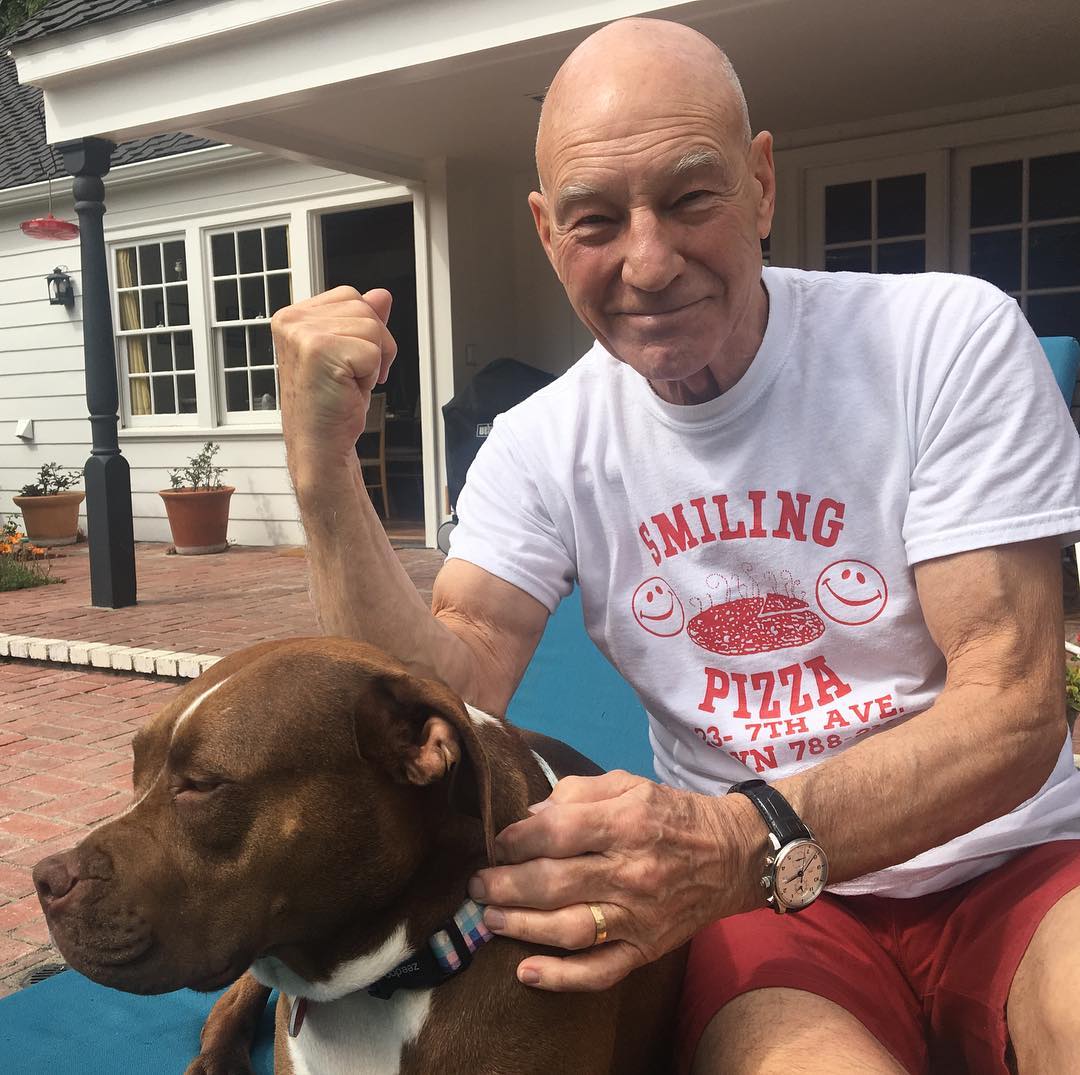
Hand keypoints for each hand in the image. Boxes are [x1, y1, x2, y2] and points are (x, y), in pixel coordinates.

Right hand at [271, 286, 397, 474]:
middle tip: (353, 375)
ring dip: (372, 361)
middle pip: (364, 308)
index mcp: (294, 317)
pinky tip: (349, 389)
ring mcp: (302, 333)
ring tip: (348, 382)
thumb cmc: (329, 406)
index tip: (350, 359)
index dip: (364, 330)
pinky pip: (372, 350)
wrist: (319, 445)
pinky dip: (371, 374)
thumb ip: (361, 321)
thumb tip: (381, 295)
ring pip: (371, 327)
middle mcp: (293, 320)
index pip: (350, 296)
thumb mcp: (349, 354)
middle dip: (374, 344)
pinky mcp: (319, 350)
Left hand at [467, 770, 760, 991]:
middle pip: (554, 882)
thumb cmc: (672, 814)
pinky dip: (562, 978)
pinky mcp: (647, 949)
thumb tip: (531, 815)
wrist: (734, 855)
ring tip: (488, 919)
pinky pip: (601, 972)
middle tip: (476, 885)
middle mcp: (632, 871)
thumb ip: (578, 793)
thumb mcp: (630, 785)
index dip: (517, 839)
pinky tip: (526, 972)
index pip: (558, 831)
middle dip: (504, 885)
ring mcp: (639, 916)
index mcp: (628, 823)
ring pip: (568, 929)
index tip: (497, 843)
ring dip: (520, 926)